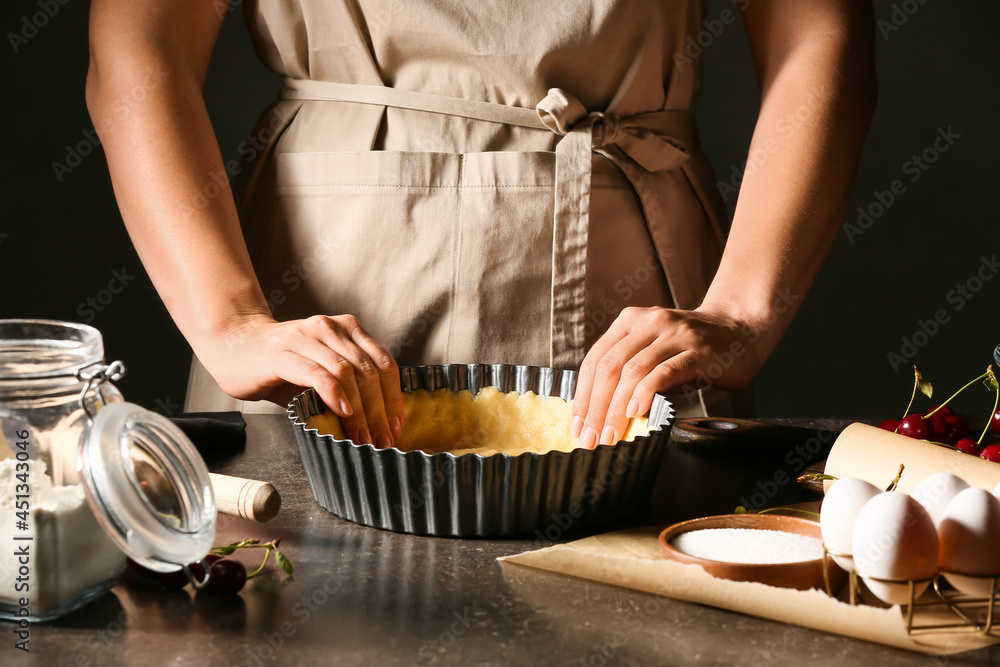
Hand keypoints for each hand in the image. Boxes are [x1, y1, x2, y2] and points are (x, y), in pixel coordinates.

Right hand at [203, 314, 403, 447]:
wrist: (235, 346)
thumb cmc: (280, 366)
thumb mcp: (321, 372)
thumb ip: (346, 387)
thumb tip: (376, 424)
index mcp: (347, 330)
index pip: (383, 363)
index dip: (393, 398)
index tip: (397, 427)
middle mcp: (330, 328)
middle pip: (368, 371)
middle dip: (379, 410)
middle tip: (382, 440)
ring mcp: (306, 337)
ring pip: (346, 372)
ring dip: (360, 410)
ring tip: (363, 437)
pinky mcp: (281, 352)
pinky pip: (315, 372)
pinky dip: (333, 393)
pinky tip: (343, 412)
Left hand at [570, 305, 765, 448]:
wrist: (740, 330)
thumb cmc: (692, 349)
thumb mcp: (654, 352)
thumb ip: (630, 373)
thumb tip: (601, 415)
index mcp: (630, 322)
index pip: (596, 360)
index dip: (583, 395)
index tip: (577, 425)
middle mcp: (649, 323)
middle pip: (610, 367)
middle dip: (596, 408)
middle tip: (590, 437)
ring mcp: (674, 334)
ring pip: (633, 371)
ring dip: (617, 408)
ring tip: (611, 434)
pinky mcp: (697, 350)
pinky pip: (664, 372)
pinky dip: (646, 393)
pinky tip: (637, 412)